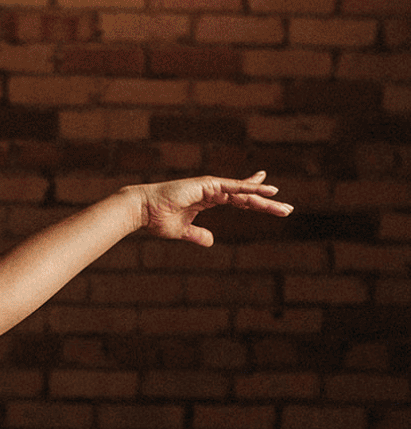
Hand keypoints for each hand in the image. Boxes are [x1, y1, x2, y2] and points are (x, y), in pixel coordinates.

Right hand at [129, 171, 292, 246]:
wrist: (143, 210)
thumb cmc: (158, 219)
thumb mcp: (182, 231)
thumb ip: (198, 235)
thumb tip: (211, 241)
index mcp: (208, 199)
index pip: (237, 199)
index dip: (254, 200)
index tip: (270, 199)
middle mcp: (213, 190)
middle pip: (246, 196)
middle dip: (266, 203)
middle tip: (287, 209)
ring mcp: (211, 187)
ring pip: (243, 192)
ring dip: (263, 197)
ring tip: (282, 202)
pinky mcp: (207, 187)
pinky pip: (233, 188)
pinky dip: (249, 188)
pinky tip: (265, 189)